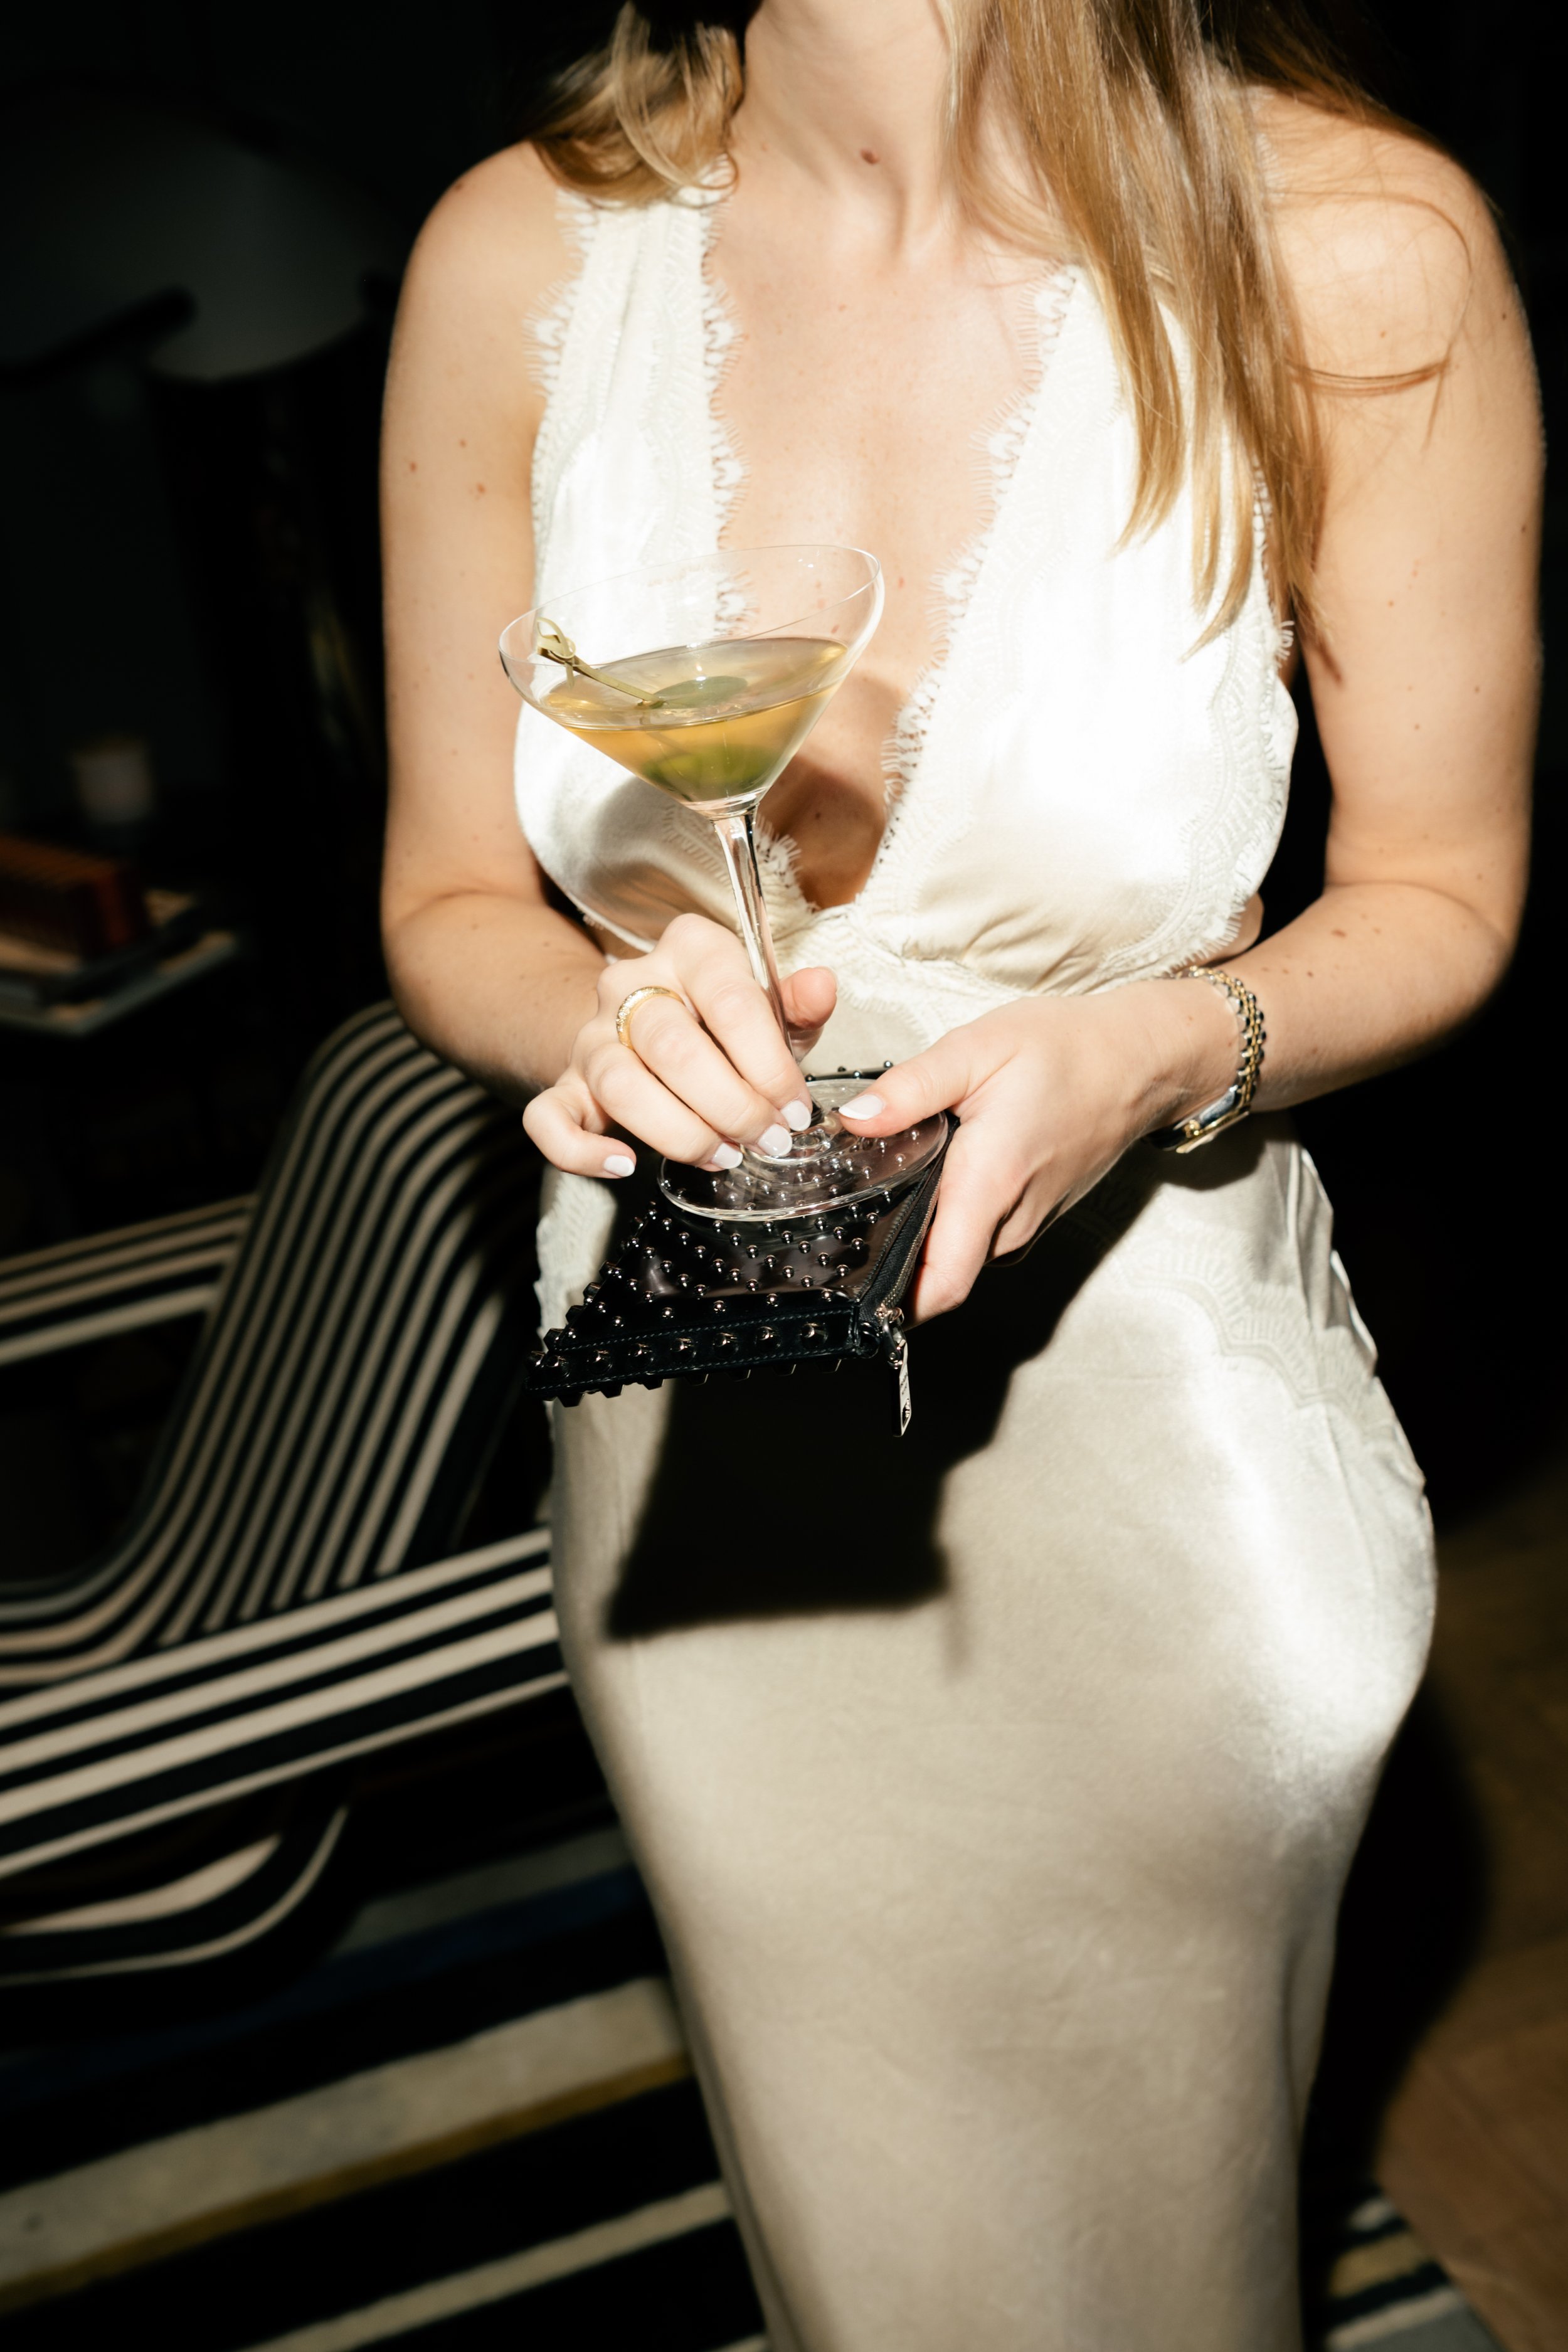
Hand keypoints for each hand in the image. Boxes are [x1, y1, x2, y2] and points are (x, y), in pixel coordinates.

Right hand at [523, 913, 836, 1179]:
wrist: (644, 1026)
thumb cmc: (720, 1024)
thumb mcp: (768, 1009)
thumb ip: (795, 1005)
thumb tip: (821, 986)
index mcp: (692, 950)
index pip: (731, 1002)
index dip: (769, 1066)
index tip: (795, 1109)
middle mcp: (632, 984)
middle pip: (674, 1047)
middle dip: (731, 1106)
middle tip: (767, 1139)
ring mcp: (591, 1035)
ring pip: (620, 1085)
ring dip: (680, 1134)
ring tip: (723, 1155)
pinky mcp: (563, 1084)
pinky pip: (548, 1120)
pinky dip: (582, 1153)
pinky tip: (625, 1165)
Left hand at [834, 983, 1234, 1321]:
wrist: (1137, 1060)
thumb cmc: (1068, 1052)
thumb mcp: (977, 1050)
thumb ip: (910, 1088)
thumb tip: (854, 1118)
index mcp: (989, 1183)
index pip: (941, 1284)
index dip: (892, 1302)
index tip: (849, 1289)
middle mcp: (1010, 1220)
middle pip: (939, 1275)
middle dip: (891, 1259)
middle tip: (847, 1223)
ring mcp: (1026, 1225)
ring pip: (959, 1256)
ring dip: (922, 1236)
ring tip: (889, 1191)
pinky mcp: (1033, 1217)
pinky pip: (980, 1239)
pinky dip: (951, 1222)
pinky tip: (935, 1180)